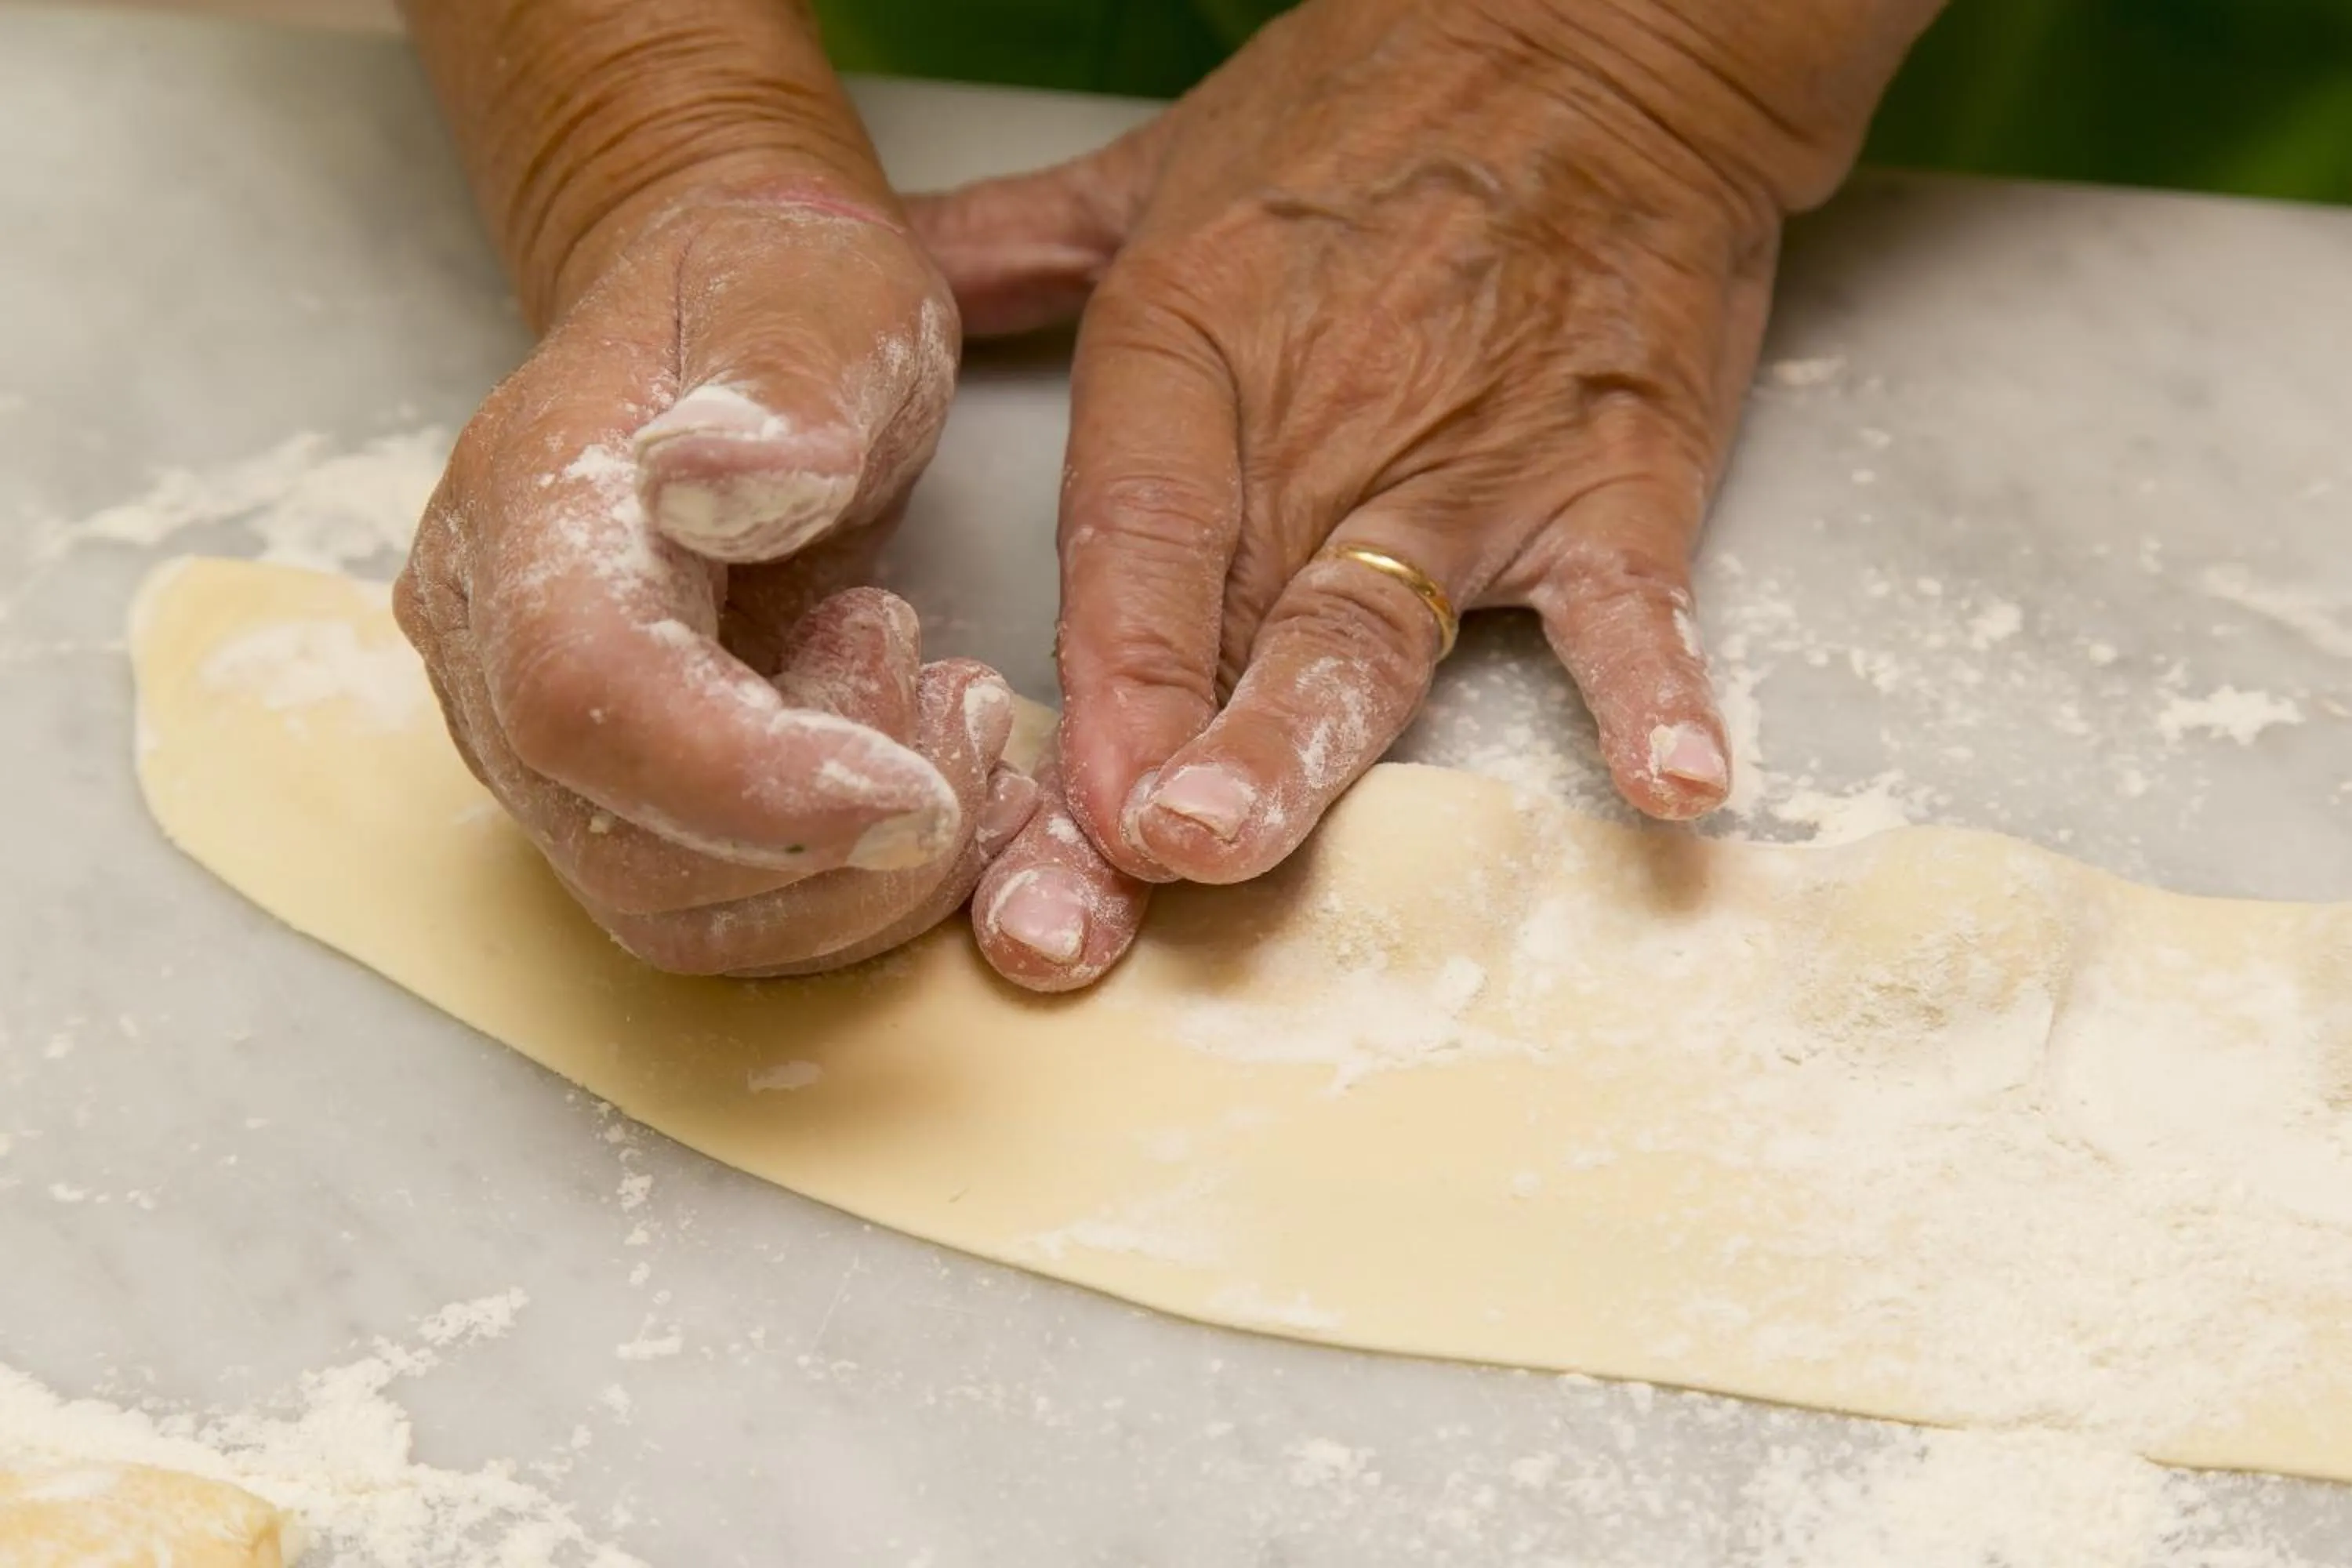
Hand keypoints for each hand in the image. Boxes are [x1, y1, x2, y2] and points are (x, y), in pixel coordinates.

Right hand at [397, 192, 1042, 974]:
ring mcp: (542, 742)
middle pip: (625, 848)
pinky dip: (855, 889)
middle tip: (964, 711)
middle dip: (832, 840)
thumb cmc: (778, 300)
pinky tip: (940, 779)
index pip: (583, 696)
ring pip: (676, 915)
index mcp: (527, 511)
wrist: (738, 322)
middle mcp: (494, 652)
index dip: (748, 779)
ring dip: (857, 879)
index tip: (914, 791)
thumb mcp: (821, 297)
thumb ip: (784, 385)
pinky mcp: (616, 797)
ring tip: (956, 720)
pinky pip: (725, 911)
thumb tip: (719, 489)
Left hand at [918, 0, 1935, 989]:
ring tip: (1247, 838)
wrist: (1601, 30)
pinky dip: (1654, 689)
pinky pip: (1631, 602)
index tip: (1060, 799)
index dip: (1092, 672)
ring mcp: (1467, 464)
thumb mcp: (1151, 166)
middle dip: (1166, 767)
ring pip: (1370, 629)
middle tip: (1117, 869)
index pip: (1126, 539)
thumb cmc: (1369, 101)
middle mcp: (1314, 428)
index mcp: (1190, 353)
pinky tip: (1668, 786)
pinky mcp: (1613, 481)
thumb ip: (1003, 252)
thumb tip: (861, 307)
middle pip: (1223, 628)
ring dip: (1302, 738)